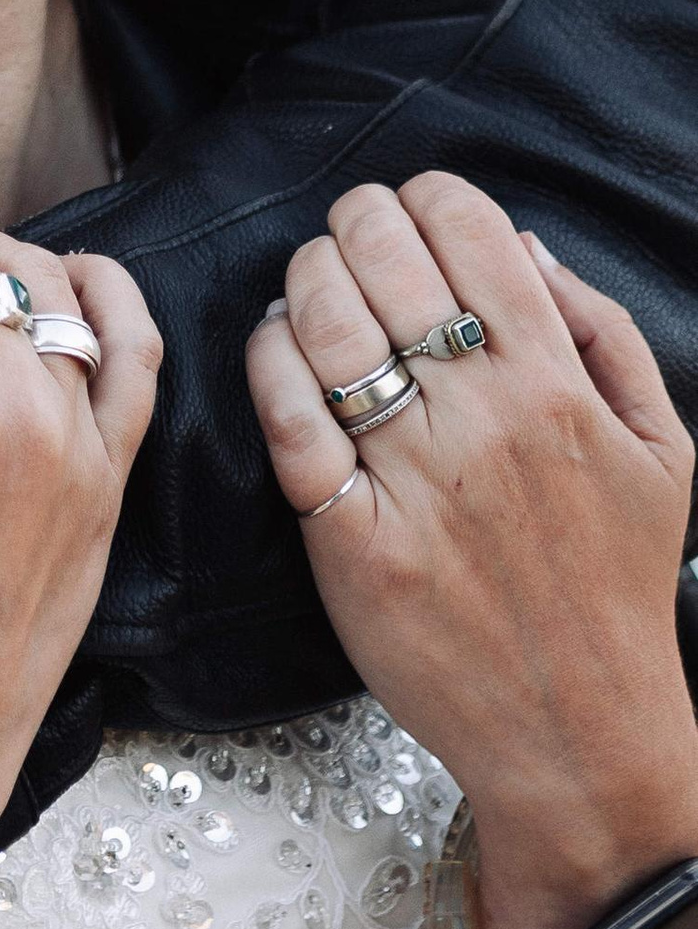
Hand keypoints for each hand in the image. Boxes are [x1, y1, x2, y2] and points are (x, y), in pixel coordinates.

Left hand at [246, 173, 697, 928]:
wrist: (579, 731)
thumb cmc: (618, 587)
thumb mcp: (663, 451)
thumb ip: (605, 335)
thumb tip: (524, 249)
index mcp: (557, 386)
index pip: (469, 232)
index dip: (423, 197)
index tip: (409, 207)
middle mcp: (482, 420)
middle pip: (383, 260)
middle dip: (354, 224)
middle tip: (348, 234)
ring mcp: (412, 478)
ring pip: (324, 324)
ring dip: (305, 278)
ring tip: (310, 285)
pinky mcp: (349, 537)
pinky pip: (286, 418)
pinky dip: (270, 361)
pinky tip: (278, 348)